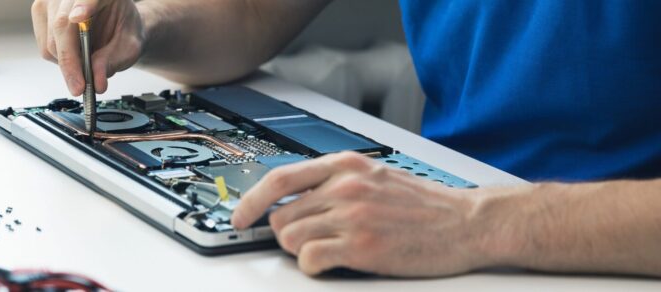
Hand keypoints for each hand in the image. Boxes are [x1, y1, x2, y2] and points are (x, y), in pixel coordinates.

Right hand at [31, 0, 144, 95]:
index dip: (82, 6)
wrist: (117, 23)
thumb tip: (96, 80)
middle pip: (62, 25)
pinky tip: (75, 55)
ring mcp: (53, 0)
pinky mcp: (41, 12)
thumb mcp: (129, 46)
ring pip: (50, 40)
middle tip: (80, 86)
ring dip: (66, 62)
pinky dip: (60, 59)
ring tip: (85, 67)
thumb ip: (113, 60)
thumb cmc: (123, 29)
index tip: (77, 18)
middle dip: (70, 61)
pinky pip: (44, 46)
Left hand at [231, 152, 491, 276]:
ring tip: (329, 251)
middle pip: (281, 215)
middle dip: (287, 234)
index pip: (279, 178)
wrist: (469, 222)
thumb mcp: (376, 176)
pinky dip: (314, 266)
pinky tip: (334, 263)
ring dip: (301, 251)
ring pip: (291, 239)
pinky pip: (310, 259)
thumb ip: (336, 181)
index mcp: (345, 165)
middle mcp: (344, 186)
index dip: (251, 201)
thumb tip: (295, 197)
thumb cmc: (426, 204)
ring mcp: (352, 216)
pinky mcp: (362, 247)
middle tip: (311, 241)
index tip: (239, 216)